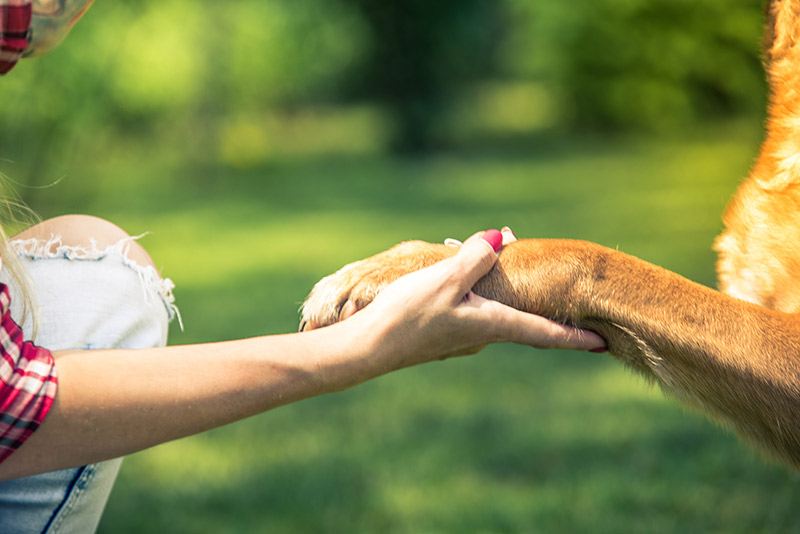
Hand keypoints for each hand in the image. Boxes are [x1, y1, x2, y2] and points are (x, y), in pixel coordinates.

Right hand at [337, 229, 606, 372]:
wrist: (367, 347)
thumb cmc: (408, 315)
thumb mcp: (446, 279)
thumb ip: (476, 257)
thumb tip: (501, 238)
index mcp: (493, 325)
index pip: (545, 333)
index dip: (576, 338)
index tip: (604, 344)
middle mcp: (483, 333)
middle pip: (525, 317)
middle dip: (543, 301)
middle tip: (561, 286)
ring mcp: (463, 334)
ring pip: (497, 308)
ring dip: (508, 288)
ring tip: (505, 254)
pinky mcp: (443, 330)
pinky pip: (475, 306)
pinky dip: (481, 288)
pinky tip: (463, 272)